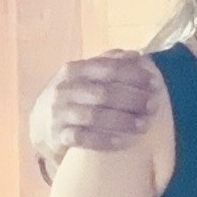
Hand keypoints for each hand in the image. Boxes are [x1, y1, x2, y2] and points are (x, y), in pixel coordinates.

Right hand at [37, 49, 159, 167]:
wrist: (41, 122)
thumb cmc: (74, 95)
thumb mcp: (86, 75)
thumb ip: (108, 63)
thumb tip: (135, 55)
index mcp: (75, 70)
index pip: (107, 68)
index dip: (133, 75)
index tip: (155, 83)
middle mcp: (65, 90)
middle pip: (103, 93)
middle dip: (132, 99)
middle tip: (154, 106)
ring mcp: (59, 113)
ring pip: (93, 116)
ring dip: (122, 121)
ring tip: (144, 125)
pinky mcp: (57, 135)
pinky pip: (82, 139)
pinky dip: (104, 141)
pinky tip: (124, 141)